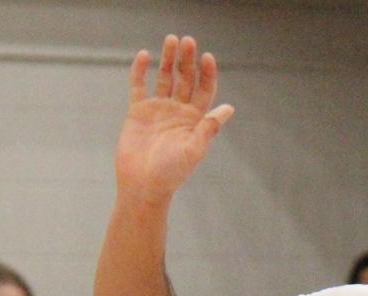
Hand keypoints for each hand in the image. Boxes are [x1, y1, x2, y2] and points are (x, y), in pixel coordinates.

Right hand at [116, 36, 234, 204]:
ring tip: (171, 39)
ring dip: (167, 59)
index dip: (207, 73)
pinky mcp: (138, 111)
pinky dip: (141, 70)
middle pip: (185, 79)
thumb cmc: (171, 172)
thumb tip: (230, 108)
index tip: (207, 57)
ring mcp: (158, 109)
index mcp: (195, 120)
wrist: (143, 184)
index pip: (205, 90)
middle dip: (187, 60)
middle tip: (188, 41)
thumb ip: (209, 127)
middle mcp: (178, 111)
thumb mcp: (194, 149)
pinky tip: (145, 55)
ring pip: (164, 77)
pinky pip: (139, 86)